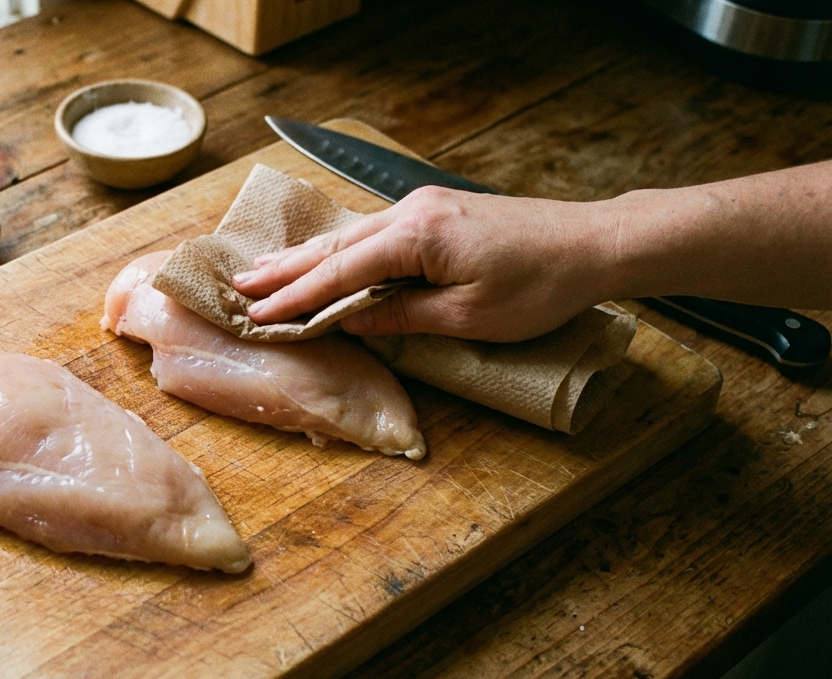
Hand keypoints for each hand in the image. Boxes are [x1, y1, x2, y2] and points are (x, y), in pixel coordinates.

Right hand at [231, 186, 617, 341]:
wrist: (592, 244)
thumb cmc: (539, 285)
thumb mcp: (467, 317)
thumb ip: (401, 314)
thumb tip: (350, 318)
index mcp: (417, 236)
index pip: (340, 271)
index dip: (296, 297)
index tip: (258, 314)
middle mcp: (412, 212)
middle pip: (335, 245)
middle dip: (284, 268)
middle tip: (238, 285)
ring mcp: (424, 207)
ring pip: (350, 235)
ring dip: (306, 256)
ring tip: (262, 268)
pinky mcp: (437, 212)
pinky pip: (373, 232)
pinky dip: (340, 249)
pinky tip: (322, 256)